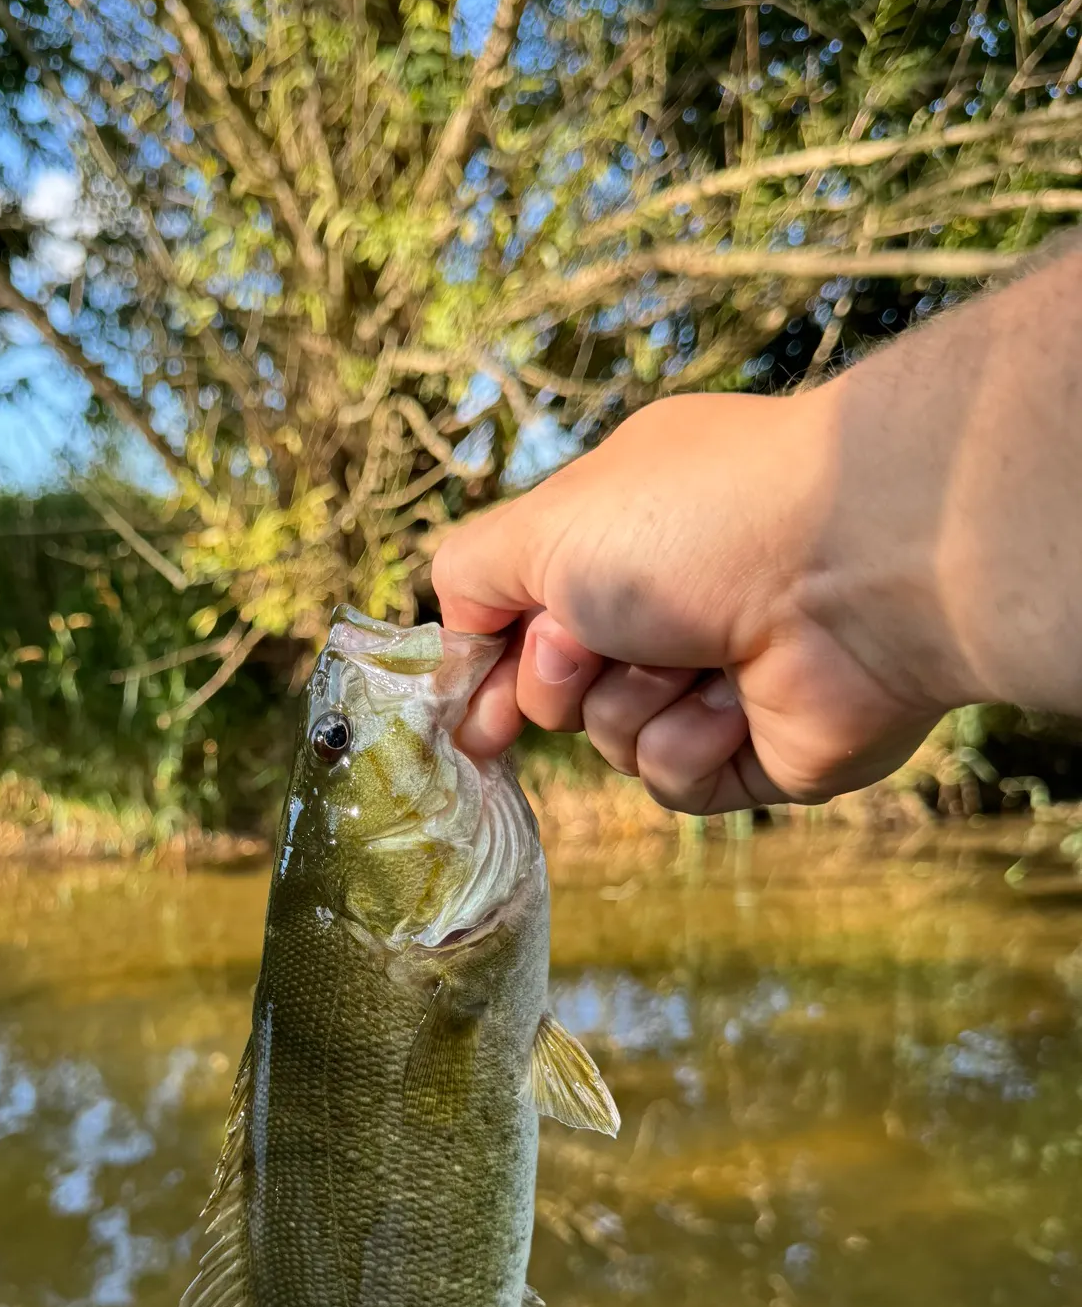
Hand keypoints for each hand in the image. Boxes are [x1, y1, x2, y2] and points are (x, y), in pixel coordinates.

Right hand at [431, 390, 953, 813]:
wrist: (849, 572)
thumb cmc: (687, 527)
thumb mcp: (542, 526)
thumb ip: (469, 573)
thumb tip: (458, 639)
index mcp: (618, 536)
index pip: (526, 615)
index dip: (488, 666)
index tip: (463, 713)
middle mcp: (668, 605)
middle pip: (558, 688)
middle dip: (558, 677)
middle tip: (590, 646)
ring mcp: (714, 679)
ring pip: (611, 738)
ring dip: (632, 703)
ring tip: (691, 659)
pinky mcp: (757, 750)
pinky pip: (674, 780)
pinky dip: (690, 744)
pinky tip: (733, 702)